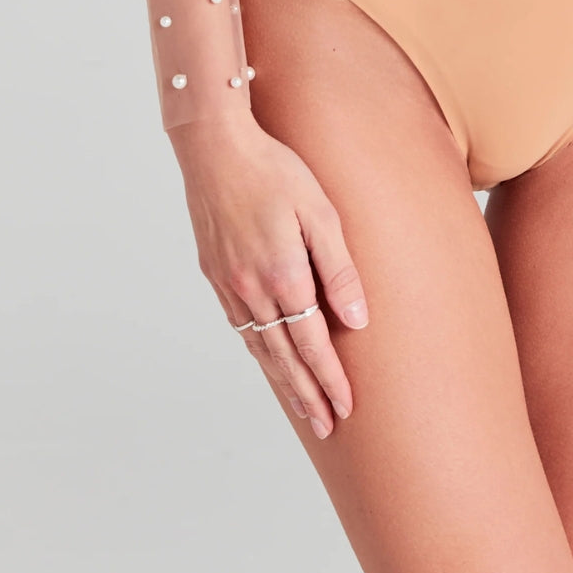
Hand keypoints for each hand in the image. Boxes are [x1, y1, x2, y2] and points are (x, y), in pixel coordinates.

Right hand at [169, 117, 369, 438]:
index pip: (312, 344)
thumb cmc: (275, 170)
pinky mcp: (214, 273)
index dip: (330, 379)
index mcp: (282, 276)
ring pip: (259, 346)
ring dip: (282, 381)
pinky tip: (267, 358)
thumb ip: (339, 267)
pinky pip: (240, 325)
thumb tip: (358, 319)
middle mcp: (251, 289)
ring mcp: (228, 284)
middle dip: (308, 395)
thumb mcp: (320, 212)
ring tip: (302, 407)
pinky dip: (257, 350)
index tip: (346, 407)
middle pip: (284, 357)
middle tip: (327, 426)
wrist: (214, 147)